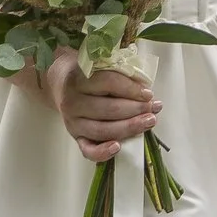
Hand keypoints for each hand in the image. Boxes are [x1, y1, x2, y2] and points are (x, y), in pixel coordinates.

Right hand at [34, 47, 161, 163]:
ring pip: (102, 130)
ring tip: (149, 122)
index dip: (132, 89)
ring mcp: (72, 122)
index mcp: (79, 79)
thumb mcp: (101, 65)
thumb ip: (120, 72)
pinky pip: (88, 150)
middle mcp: (73, 101)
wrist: (62, 84)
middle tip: (154, 108)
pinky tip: (118, 147)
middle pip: (108, 109)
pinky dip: (102, 152)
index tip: (149, 94)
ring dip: (129, 127)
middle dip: (135, 109)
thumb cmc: (90, 74)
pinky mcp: (75, 137)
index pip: (108, 83)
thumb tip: (146, 90)